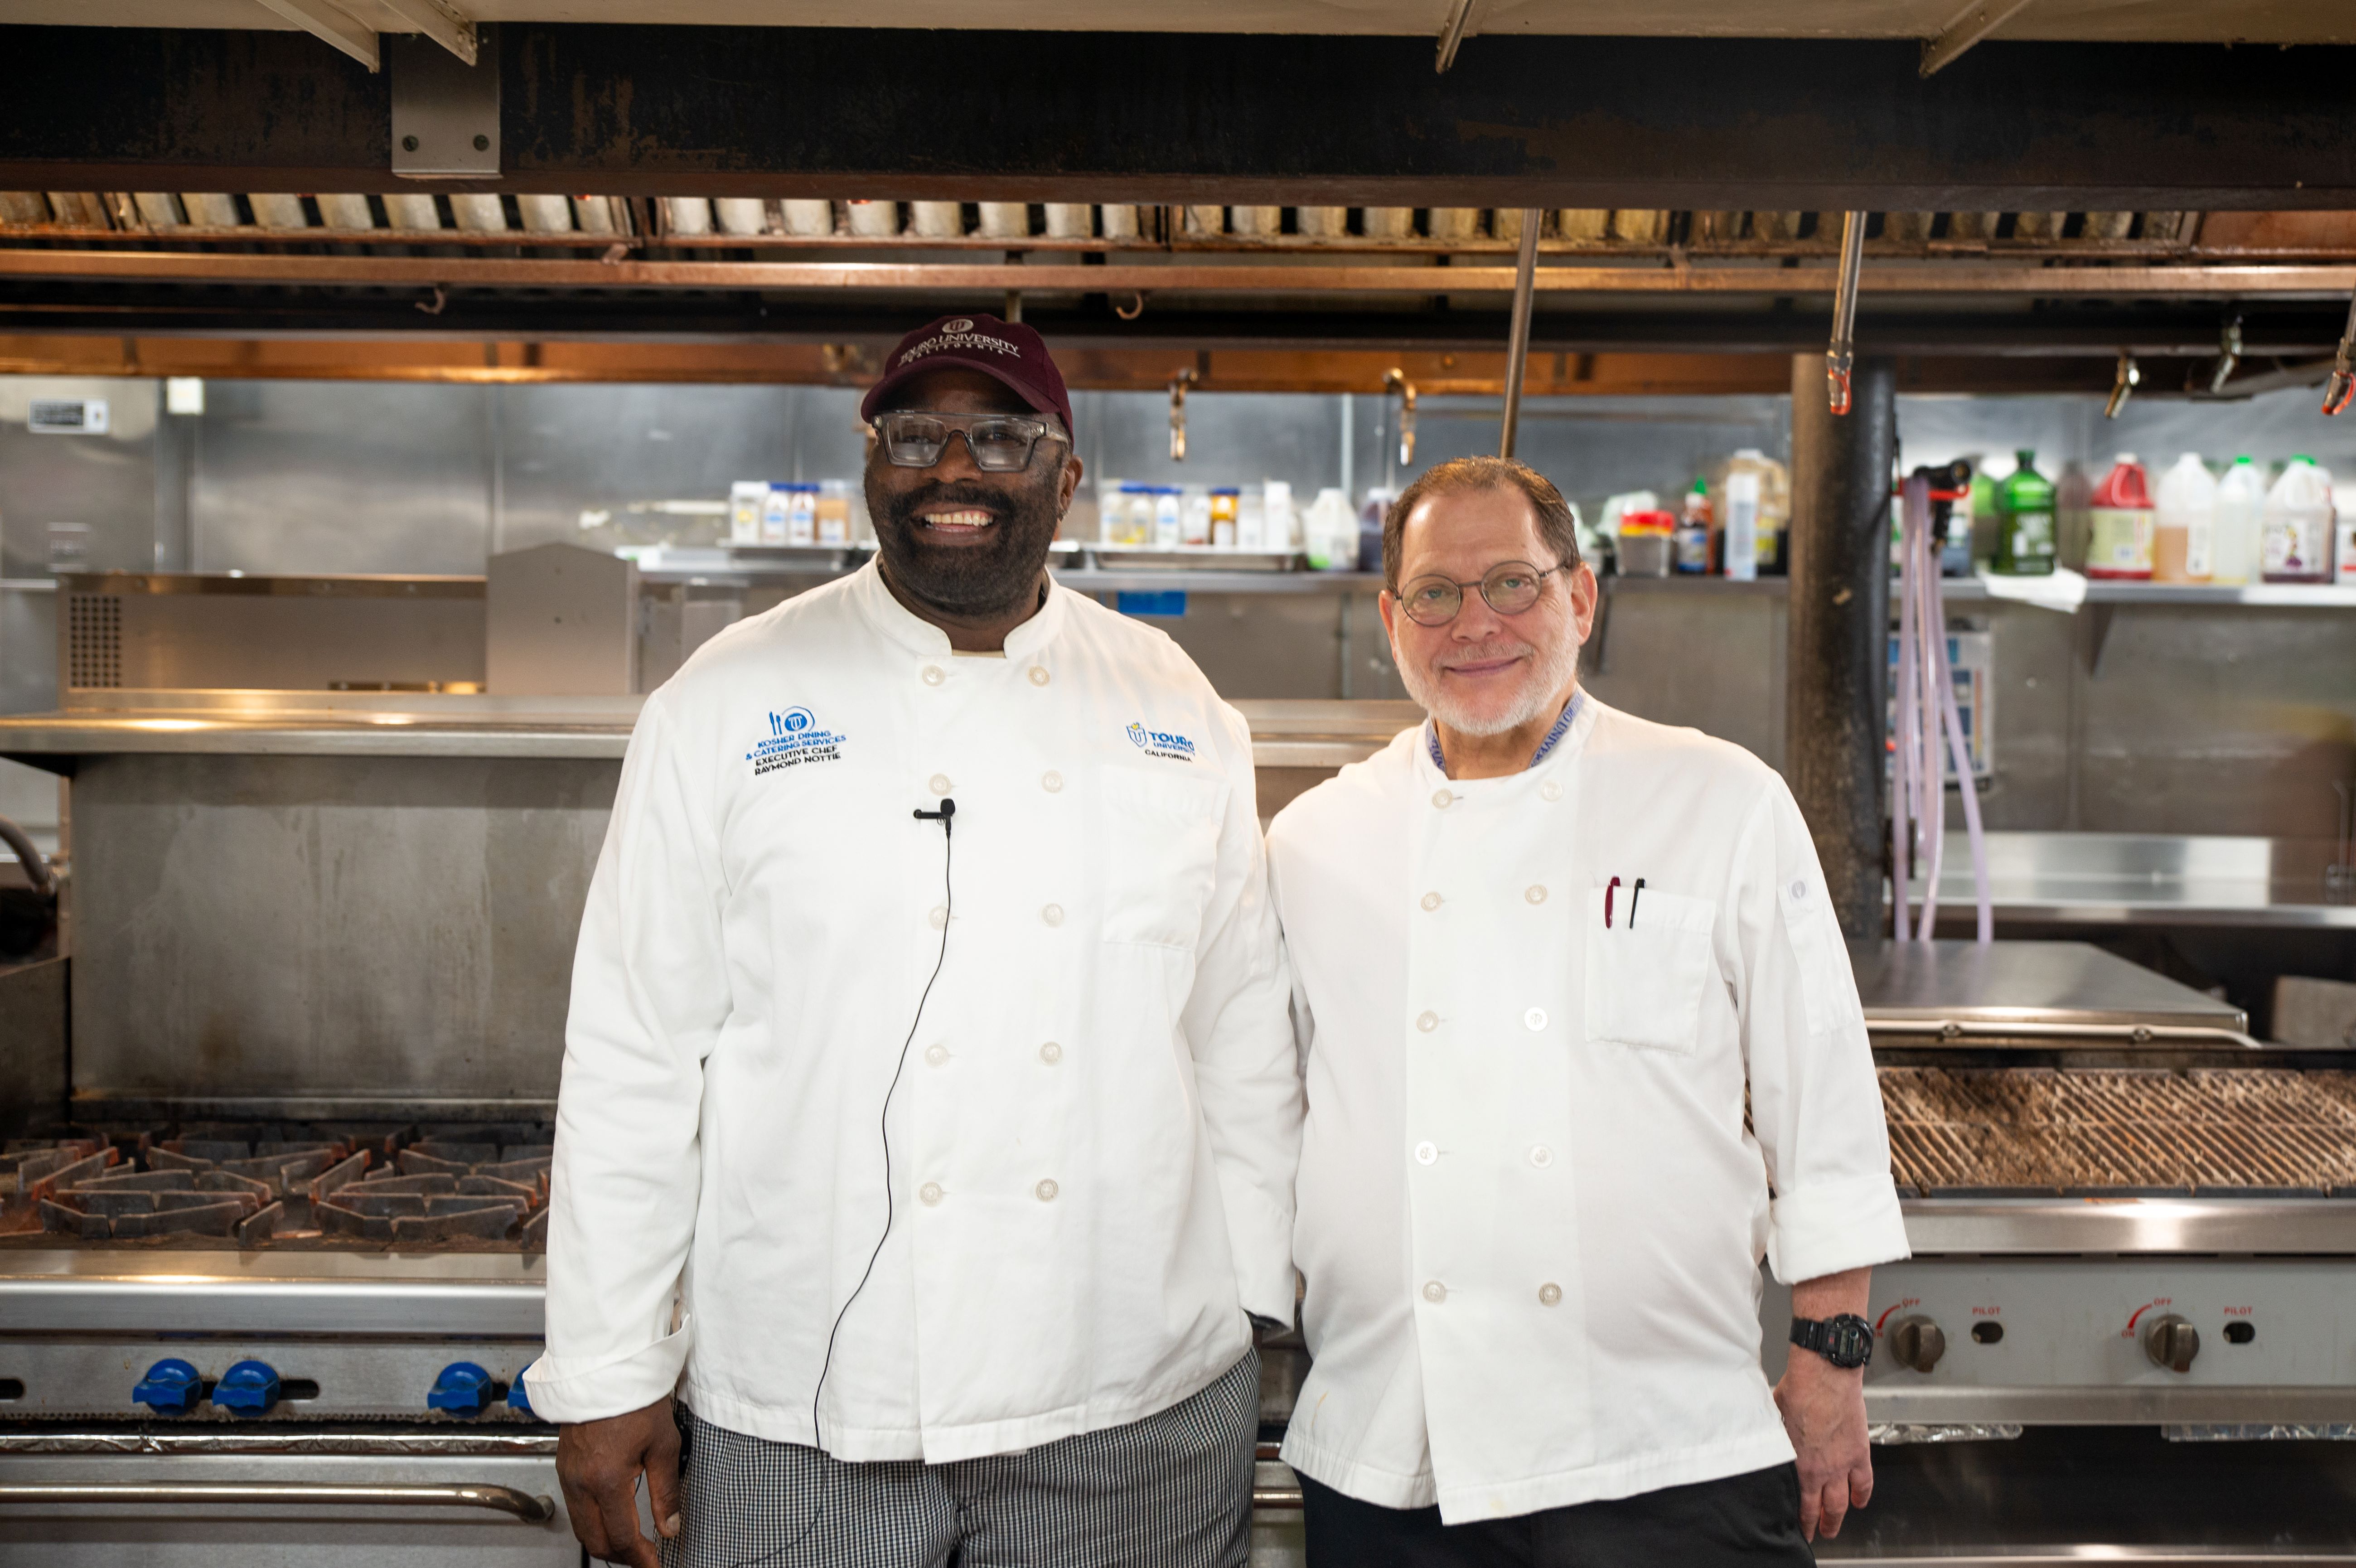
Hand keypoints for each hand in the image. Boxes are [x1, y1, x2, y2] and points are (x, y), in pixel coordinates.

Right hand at [557, 1396, 681, 1566]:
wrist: (606, 1367)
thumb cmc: (635, 1398)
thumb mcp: (664, 1445)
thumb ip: (666, 1492)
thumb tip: (670, 1526)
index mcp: (607, 1480)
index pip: (623, 1536)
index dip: (641, 1558)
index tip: (655, 1565)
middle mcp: (581, 1482)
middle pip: (596, 1540)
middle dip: (621, 1556)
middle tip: (644, 1559)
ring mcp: (569, 1475)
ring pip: (581, 1528)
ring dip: (604, 1542)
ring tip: (630, 1545)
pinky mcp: (565, 1466)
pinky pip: (574, 1508)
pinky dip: (592, 1522)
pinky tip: (610, 1519)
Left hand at [1773, 1349, 1870, 1540]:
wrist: (1825, 1375)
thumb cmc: (1798, 1389)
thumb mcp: (1773, 1417)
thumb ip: (1773, 1436)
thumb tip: (1761, 1438)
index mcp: (1797, 1462)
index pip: (1799, 1502)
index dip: (1799, 1519)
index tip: (1798, 1526)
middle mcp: (1821, 1469)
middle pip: (1822, 1508)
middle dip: (1819, 1524)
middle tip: (1817, 1533)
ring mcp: (1843, 1463)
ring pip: (1843, 1502)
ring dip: (1839, 1517)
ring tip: (1835, 1526)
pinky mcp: (1859, 1452)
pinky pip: (1864, 1482)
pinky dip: (1862, 1495)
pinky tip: (1859, 1502)